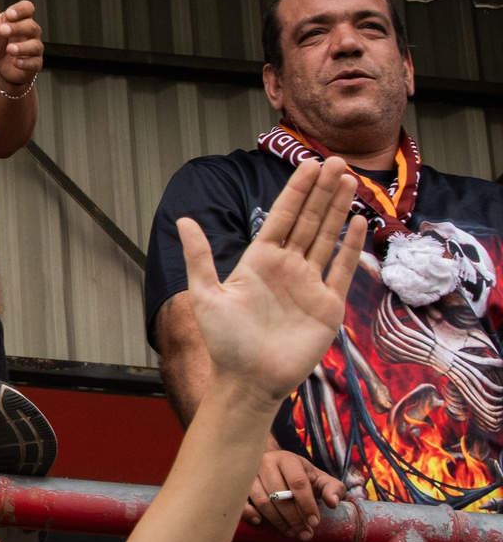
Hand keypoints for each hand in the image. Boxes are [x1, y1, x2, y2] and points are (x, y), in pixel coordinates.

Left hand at [0, 0, 42, 94]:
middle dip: (17, 28)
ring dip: (23, 47)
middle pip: (32, 26)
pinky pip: (35, 63)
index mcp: (19, 18)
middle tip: (2, 30)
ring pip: (36, 46)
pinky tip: (15, 62)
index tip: (9, 14)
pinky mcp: (33, 64)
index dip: (20, 10)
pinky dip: (26, 63)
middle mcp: (30, 32)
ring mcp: (33, 48)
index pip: (27, 8)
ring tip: (9, 49)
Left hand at [178, 158, 365, 409]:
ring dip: (338, 210)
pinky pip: (343, 270)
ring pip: (327, 238)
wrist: (249, 380)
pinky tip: (358, 223)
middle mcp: (286, 267)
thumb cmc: (224, 342)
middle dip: (322, 191)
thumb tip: (184, 220)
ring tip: (349, 181)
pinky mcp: (328, 305)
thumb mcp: (206, 295)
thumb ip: (199, 257)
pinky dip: (352, 247)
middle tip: (336, 161)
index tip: (308, 164)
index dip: (296, 191)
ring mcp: (309, 284)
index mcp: (258, 260)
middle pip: (309, 220)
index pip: (281, 217)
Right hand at [243, 447, 345, 541]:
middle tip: (304, 534)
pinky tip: (259, 522)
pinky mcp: (237, 483)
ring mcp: (249, 473)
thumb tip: (333, 502)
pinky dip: (248, 512)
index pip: (298, 483)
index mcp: (287, 460)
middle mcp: (266, 463)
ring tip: (291, 532)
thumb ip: (332, 488)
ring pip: (262, 500)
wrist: (270, 463)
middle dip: (294, 518)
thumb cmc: (297, 474)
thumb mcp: (318, 477)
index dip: (307, 505)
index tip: (314, 523)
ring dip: (277, 520)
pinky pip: (240, 500)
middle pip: (280, 494)